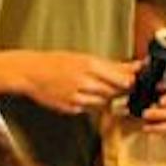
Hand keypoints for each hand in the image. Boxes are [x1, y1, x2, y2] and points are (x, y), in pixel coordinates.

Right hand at [19, 51, 134, 114]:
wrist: (30, 73)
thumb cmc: (56, 62)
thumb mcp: (83, 57)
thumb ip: (110, 65)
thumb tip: (135, 67)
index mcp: (89, 65)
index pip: (121, 78)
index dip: (130, 81)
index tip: (133, 80)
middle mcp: (84, 81)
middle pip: (115, 91)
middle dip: (119, 89)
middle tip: (117, 85)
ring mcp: (76, 96)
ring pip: (103, 102)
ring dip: (105, 96)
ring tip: (93, 87)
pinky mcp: (70, 108)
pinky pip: (89, 108)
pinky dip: (90, 103)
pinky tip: (80, 94)